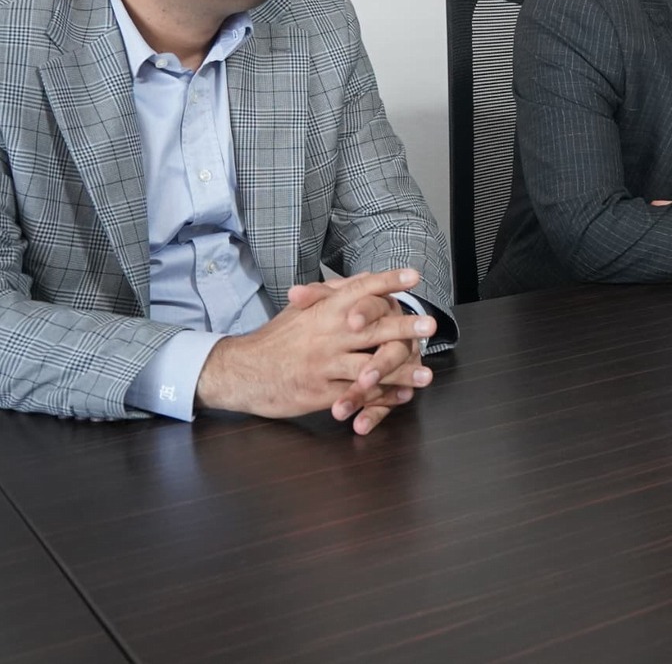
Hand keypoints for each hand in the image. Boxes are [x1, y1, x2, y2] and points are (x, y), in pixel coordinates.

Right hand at [197, 267, 436, 434]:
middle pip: (371, 329)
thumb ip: (331, 294)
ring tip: (426, 373)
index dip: (387, 281)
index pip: (359, 290)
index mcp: (323, 311)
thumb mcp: (300, 309)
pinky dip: (381, 397)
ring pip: (368, 367)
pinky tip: (402, 396)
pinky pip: (357, 395)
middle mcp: (326, 336)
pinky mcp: (320, 393)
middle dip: (404, 327)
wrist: (241, 372)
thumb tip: (363, 278)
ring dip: (400, 371)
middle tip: (430, 325)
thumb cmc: (276, 339)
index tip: (414, 275)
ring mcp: (324, 366)